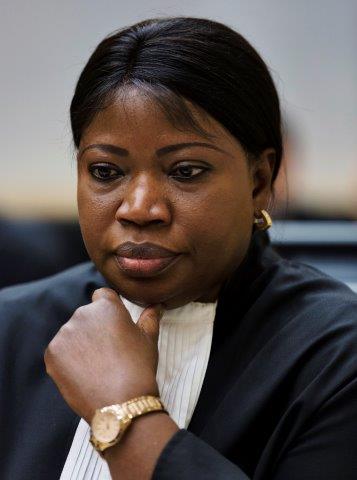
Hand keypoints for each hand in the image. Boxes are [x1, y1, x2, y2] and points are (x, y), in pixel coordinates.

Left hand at [44, 288, 163, 422]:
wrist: (121, 404)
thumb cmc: (138, 368)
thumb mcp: (149, 339)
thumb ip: (150, 317)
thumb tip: (156, 306)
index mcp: (106, 306)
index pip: (103, 296)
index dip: (110, 311)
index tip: (115, 328)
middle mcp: (82, 314)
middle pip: (86, 316)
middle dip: (95, 329)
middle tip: (108, 352)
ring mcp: (64, 333)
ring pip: (72, 334)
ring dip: (80, 344)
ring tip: (97, 366)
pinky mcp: (51, 353)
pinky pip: (59, 351)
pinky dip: (67, 360)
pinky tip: (83, 374)